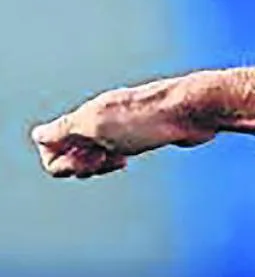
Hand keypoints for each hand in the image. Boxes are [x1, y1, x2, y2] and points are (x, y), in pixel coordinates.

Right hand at [30, 77, 215, 178]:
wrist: (194, 111)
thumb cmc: (148, 119)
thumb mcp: (98, 125)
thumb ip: (64, 130)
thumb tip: (39, 136)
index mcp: (84, 115)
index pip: (47, 143)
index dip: (61, 160)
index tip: (87, 158)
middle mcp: (98, 118)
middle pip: (68, 151)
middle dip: (80, 165)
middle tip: (107, 159)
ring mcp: (118, 126)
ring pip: (91, 153)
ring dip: (97, 165)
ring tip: (118, 160)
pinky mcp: (140, 134)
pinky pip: (113, 152)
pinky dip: (113, 160)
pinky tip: (126, 160)